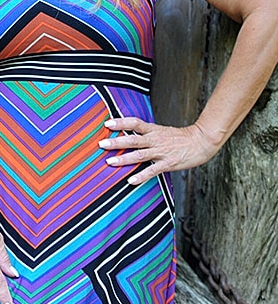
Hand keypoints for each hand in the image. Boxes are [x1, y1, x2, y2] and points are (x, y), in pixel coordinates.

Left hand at [99, 118, 218, 185]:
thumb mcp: (162, 131)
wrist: (201, 142)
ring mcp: (161, 152)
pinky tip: (131, 181)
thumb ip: (148, 133)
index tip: (107, 123)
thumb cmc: (181, 138)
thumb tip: (132, 133)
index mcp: (154, 130)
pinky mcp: (168, 163)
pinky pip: (152, 171)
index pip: (135, 123)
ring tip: (110, 162)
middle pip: (133, 139)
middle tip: (102, 144)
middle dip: (116, 142)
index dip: (121, 123)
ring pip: (139, 155)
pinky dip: (141, 176)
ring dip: (123, 159)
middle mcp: (155, 140)